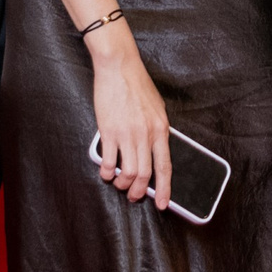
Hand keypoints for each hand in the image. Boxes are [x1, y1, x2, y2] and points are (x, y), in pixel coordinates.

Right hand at [91, 38, 171, 207]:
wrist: (119, 67)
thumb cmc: (138, 86)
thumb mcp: (157, 108)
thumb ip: (157, 131)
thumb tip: (155, 151)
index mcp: (161, 129)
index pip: (165, 166)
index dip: (165, 189)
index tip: (163, 204)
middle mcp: (146, 134)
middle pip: (145, 174)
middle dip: (140, 191)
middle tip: (134, 196)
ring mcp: (127, 134)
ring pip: (128, 172)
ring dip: (123, 183)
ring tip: (119, 183)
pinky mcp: (109, 131)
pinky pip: (108, 161)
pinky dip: (106, 172)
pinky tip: (105, 172)